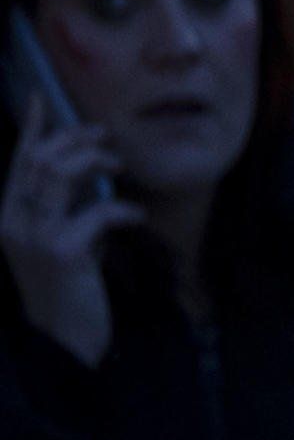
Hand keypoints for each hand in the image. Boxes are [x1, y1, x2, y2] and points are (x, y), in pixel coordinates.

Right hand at [1, 123, 138, 365]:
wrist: (65, 341)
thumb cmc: (71, 289)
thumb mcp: (64, 242)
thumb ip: (68, 210)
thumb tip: (93, 178)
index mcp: (9, 217)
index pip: (17, 163)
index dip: (31, 129)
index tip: (42, 98)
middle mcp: (14, 222)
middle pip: (38, 159)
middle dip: (73, 139)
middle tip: (105, 137)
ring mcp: (35, 236)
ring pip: (58, 174)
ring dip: (94, 162)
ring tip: (119, 168)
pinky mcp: (63, 251)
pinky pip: (97, 211)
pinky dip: (123, 207)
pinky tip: (136, 215)